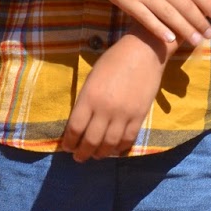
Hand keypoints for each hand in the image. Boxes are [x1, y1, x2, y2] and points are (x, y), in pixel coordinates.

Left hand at [61, 33, 166, 160]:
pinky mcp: (139, 116)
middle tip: (79, 158)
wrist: (143, 52)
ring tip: (96, 156)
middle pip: (90, 140)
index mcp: (89, 97)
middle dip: (82, 153)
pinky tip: (114, 151)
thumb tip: (80, 124)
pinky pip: (128, 139)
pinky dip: (119, 148)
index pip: (75, 128)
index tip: (67, 147)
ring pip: (109, 144)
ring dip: (100, 154)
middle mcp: (105, 109)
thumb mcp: (92, 79)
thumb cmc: (113, 61)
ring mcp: (123, 114)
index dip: (69, 142)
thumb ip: (86, 101)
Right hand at [75, 0, 210, 48]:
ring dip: (185, 28)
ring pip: (169, 13)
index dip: (206, 3)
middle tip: (210, 34)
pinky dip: (160, 29)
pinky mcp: (127, 2)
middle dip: (199, 20)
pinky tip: (170, 39)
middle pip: (184, 4)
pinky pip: (147, 18)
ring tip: (196, 40)